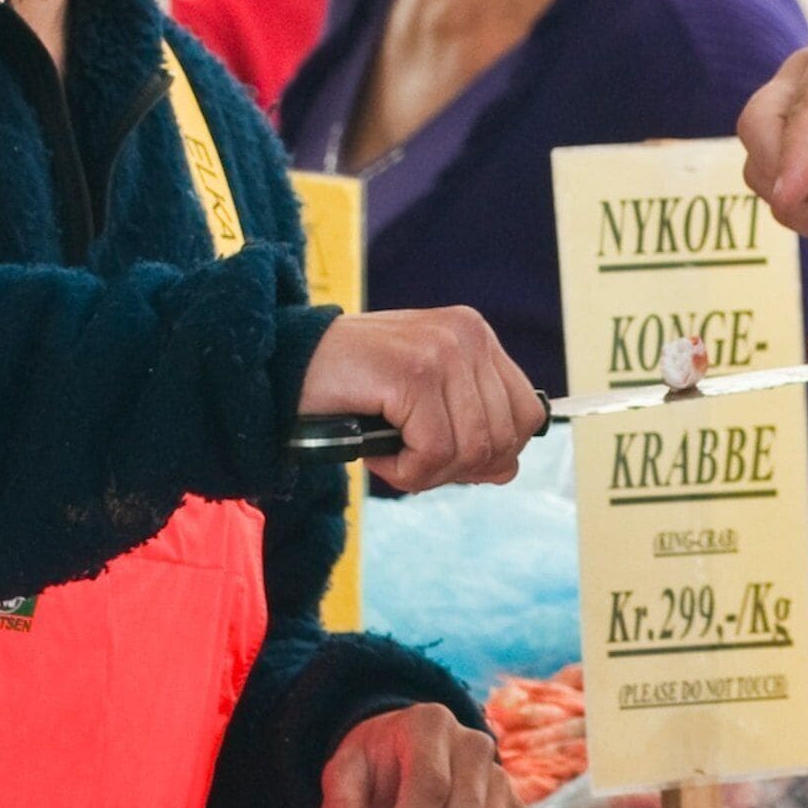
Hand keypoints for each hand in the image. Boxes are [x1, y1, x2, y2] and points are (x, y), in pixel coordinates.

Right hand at [298, 306, 545, 492]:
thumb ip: (468, 428)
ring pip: (472, 449)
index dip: (494, 453)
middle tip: (411, 462)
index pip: (526, 413)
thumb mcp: (420, 405)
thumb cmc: (350, 387)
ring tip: (389, 456)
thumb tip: (508, 470)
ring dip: (427, 472)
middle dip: (459, 468)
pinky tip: (377, 455)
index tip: (448, 460)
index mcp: (475, 335)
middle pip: (503, 437)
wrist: (281, 364)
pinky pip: (434, 452)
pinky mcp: (413, 373)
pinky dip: (405, 471)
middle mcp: (466, 335)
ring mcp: (442, 351)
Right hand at [738, 31, 807, 241]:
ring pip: (762, 170)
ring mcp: (799, 121)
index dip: (793, 155)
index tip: (790, 197)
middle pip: (758, 129)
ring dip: (807, 208)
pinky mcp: (803, 159)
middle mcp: (807, 81)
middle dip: (792, 179)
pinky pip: (785, 197)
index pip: (802, 108)